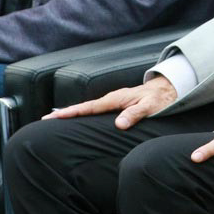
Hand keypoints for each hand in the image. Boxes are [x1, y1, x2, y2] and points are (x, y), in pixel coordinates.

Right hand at [45, 74, 178, 128]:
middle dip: (64, 113)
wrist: (170, 89)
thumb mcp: (150, 107)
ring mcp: (114, 101)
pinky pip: (96, 110)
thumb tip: (118, 124)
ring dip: (72, 114)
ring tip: (54, 121)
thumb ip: (135, 114)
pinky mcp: (117, 105)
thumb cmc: (161, 99)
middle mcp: (112, 99)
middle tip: (44, 120)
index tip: (55, 117)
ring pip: (88, 108)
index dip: (71, 113)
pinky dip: (84, 114)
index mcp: (116, 99)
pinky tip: (78, 121)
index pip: (89, 107)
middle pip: (83, 107)